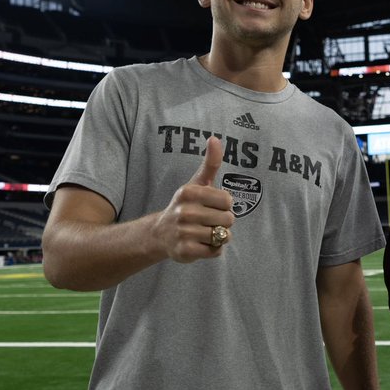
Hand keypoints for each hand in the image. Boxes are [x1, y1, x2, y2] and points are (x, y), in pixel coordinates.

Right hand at [157, 136, 235, 262]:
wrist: (161, 233)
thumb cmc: (186, 205)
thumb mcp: (197, 183)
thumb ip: (210, 163)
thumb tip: (215, 138)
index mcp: (189, 192)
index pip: (228, 201)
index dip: (224, 206)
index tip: (211, 206)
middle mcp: (185, 211)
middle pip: (228, 219)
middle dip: (222, 222)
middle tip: (206, 221)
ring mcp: (184, 232)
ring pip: (222, 236)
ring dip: (218, 237)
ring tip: (202, 232)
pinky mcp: (185, 251)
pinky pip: (215, 251)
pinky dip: (213, 250)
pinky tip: (200, 244)